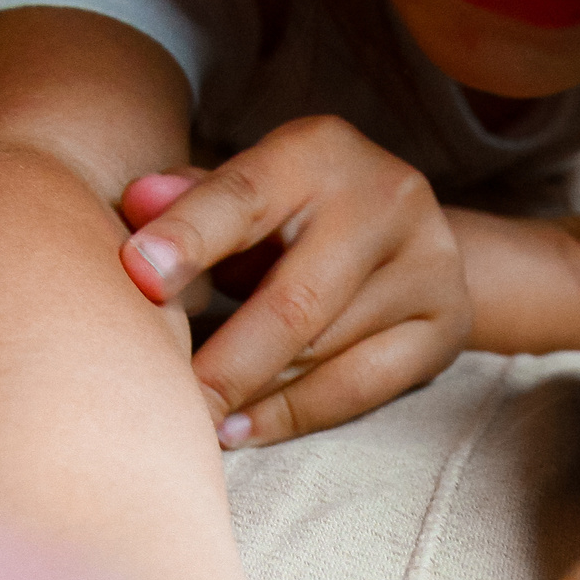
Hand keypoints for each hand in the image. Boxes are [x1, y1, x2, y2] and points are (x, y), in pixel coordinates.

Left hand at [118, 116, 472, 448]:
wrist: (412, 236)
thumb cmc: (299, 217)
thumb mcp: (250, 195)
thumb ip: (193, 203)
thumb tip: (135, 204)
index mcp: (319, 151)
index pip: (244, 196)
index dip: (189, 235)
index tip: (136, 276)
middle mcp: (385, 199)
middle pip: (294, 300)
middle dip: (224, 361)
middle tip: (167, 402)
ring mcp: (426, 264)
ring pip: (322, 352)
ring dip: (250, 392)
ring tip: (193, 419)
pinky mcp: (443, 325)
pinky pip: (359, 387)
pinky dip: (293, 414)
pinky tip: (242, 428)